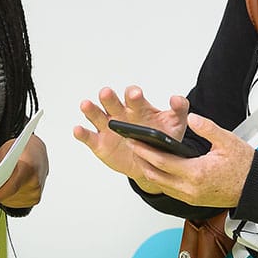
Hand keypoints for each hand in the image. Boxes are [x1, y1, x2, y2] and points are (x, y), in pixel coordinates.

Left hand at [0, 135, 47, 209]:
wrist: (37, 151)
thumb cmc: (21, 149)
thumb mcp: (4, 152)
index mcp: (28, 167)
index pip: (11, 187)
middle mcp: (35, 181)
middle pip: (8, 195)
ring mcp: (36, 192)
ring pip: (10, 200)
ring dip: (2, 193)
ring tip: (4, 179)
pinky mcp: (35, 199)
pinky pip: (15, 202)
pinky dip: (8, 196)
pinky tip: (9, 184)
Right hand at [73, 85, 188, 191]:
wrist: (152, 164)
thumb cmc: (162, 139)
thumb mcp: (175, 124)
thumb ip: (179, 109)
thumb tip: (176, 98)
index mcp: (137, 107)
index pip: (132, 96)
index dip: (133, 94)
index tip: (136, 95)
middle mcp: (119, 113)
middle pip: (111, 102)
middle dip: (109, 97)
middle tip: (107, 93)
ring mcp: (108, 128)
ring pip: (96, 115)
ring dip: (91, 109)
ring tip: (86, 105)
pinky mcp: (99, 143)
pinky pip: (89, 137)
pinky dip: (82, 133)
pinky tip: (78, 129)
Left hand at [131, 112, 254, 207]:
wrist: (257, 189)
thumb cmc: (245, 167)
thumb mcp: (227, 141)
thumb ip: (207, 128)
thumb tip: (191, 118)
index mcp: (197, 173)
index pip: (162, 162)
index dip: (145, 150)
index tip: (133, 140)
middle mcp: (191, 189)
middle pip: (156, 175)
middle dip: (141, 159)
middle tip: (130, 144)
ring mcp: (191, 197)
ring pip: (161, 185)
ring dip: (149, 170)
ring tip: (140, 154)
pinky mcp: (193, 200)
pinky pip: (170, 190)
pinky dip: (159, 179)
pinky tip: (156, 168)